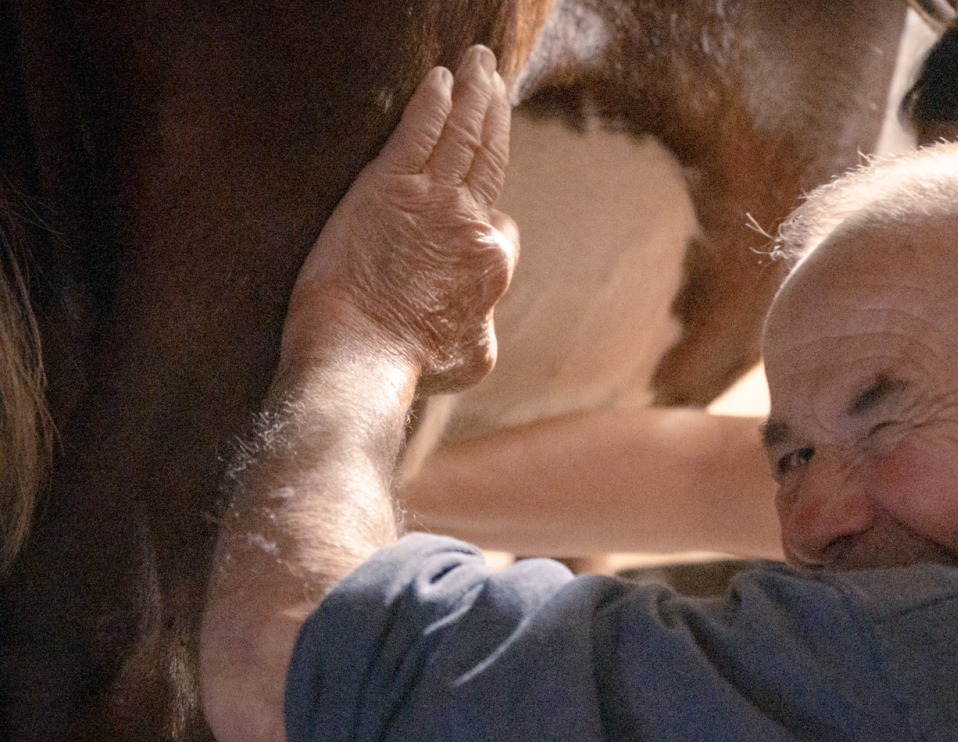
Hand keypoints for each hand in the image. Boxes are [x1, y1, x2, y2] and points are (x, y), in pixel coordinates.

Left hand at [283, 44, 519, 394]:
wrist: (363, 358)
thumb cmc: (411, 367)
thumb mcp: (472, 358)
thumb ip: (481, 322)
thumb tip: (481, 314)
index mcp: (490, 264)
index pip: (500, 224)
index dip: (489, 215)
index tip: (476, 205)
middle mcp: (471, 224)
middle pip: (490, 157)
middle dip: (494, 114)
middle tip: (495, 80)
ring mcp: (432, 201)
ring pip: (463, 135)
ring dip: (473, 94)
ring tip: (477, 64)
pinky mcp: (387, 188)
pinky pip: (419, 132)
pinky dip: (433, 102)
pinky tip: (438, 78)